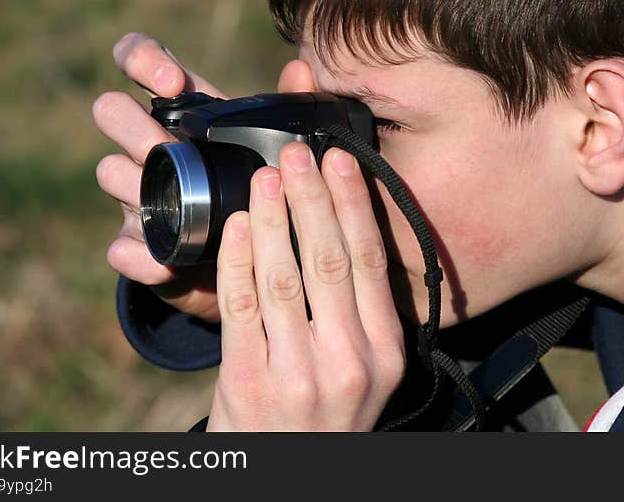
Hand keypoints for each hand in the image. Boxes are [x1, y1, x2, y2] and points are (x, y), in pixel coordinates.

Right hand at [94, 32, 320, 321]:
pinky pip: (122, 246)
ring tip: (176, 200)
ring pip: (111, 171)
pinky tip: (162, 261)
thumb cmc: (254, 185)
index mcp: (181, 112)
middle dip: (131, 122)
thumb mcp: (270, 145)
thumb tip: (300, 71)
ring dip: (133, 182)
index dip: (143, 58)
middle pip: (111, 109)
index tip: (172, 83)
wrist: (247, 261)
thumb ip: (285, 107)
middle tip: (161, 144)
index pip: (139, 59)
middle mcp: (149, 145)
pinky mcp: (138, 245)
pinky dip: (138, 253)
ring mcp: (137, 194)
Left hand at [207, 143, 405, 430]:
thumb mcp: (365, 369)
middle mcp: (349, 361)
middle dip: (312, 198)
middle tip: (297, 154)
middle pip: (329, 259)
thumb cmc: (324, 412)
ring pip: (283, 276)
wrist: (287, 474)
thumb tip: (343, 226)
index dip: (354, 205)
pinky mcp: (249, 382)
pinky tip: (237, 225)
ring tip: (266, 177)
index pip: (372, 261)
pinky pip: (241, 305)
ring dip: (272, 218)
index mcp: (386, 351)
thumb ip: (360, 310)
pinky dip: (237, 258)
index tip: (340, 160)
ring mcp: (298, 374)